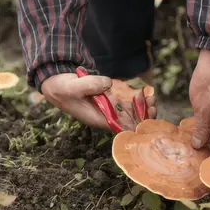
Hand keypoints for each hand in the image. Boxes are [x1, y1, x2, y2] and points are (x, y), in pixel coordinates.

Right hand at [41, 73, 155, 130]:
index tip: (147, 117)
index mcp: (98, 119)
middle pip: (128, 121)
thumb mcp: (74, 86)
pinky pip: (126, 103)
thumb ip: (90, 85)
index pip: (120, 127)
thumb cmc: (63, 89)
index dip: (135, 124)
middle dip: (143, 115)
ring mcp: (108, 108)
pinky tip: (145, 93)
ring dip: (142, 107)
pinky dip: (136, 100)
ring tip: (152, 97)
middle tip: (152, 103)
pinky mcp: (109, 100)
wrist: (57, 83)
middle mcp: (105, 116)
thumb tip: (109, 83)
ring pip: (129, 112)